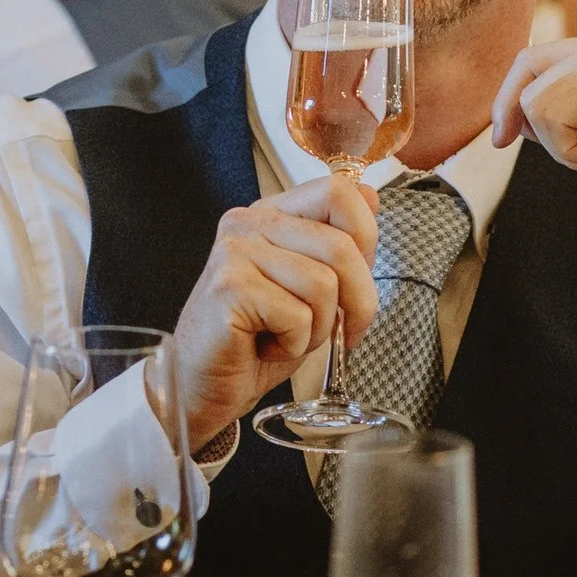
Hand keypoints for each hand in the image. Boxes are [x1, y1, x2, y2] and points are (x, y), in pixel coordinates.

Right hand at [169, 175, 379, 447]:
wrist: (204, 384)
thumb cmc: (257, 339)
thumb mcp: (313, 287)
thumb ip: (339, 241)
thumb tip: (372, 196)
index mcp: (272, 214)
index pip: (339, 193)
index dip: (367, 239)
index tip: (358, 281)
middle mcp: (249, 223)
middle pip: (341, 246)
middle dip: (358, 301)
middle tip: (341, 331)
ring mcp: (235, 252)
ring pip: (323, 285)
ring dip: (319, 328)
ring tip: (288, 337)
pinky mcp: (229, 288)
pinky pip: (298, 316)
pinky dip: (294, 344)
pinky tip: (266, 346)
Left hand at [490, 27, 576, 268]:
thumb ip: (563, 110)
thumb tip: (509, 111)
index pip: (537, 57)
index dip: (511, 99)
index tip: (502, 138)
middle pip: (527, 64)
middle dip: (515, 114)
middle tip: (537, 151)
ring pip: (534, 97)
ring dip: (558, 145)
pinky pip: (550, 115)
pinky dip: (570, 152)